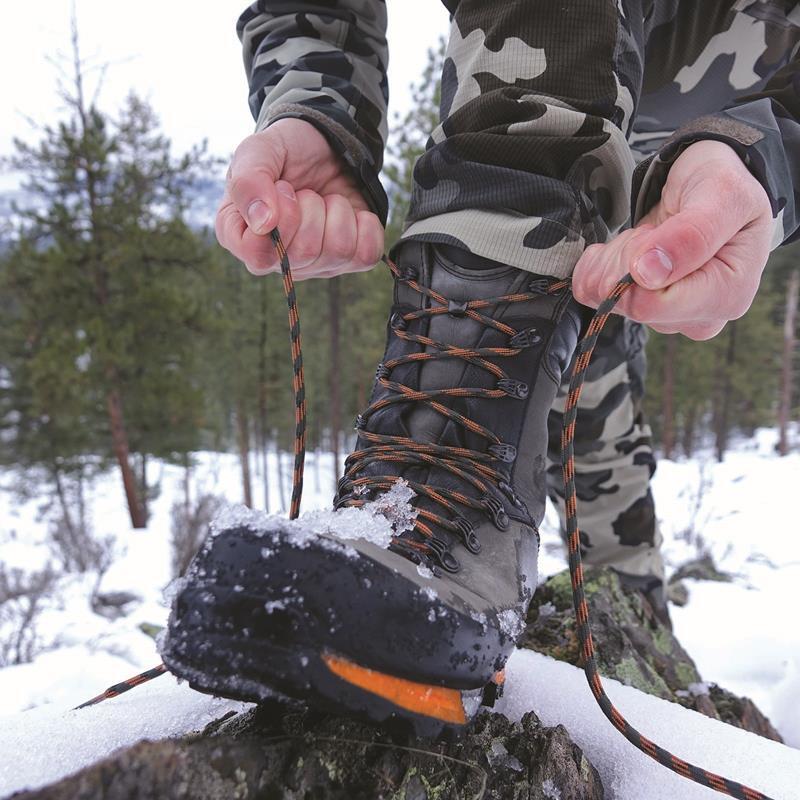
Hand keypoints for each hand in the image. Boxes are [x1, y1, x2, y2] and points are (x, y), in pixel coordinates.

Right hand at [216, 118, 383, 277]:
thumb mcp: (258, 151)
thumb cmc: (286, 153)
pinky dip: (364, 224)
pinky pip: (366, 254)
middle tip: (305, 191)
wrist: (326, 146)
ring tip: (325, 199)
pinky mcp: (349, 261)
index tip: (282, 187)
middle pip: (303, 253)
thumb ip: (248, 181)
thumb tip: (264, 222)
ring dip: (338, 211)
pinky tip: (349, 212)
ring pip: (338, 251)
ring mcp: (315, 265)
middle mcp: (277, 260)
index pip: (259, 256)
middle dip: (312, 207)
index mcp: (242, 238)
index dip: (279, 219)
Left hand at [572, 140, 773, 339]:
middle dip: (626, 258)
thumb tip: (646, 275)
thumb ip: (690, 234)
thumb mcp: (722, 193)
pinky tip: (630, 247)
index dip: (637, 263)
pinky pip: (593, 294)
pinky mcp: (641, 310)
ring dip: (616, 257)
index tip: (653, 232)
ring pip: (607, 297)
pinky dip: (602, 263)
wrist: (706, 185)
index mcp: (726, 297)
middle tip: (651, 230)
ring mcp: (668, 319)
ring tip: (648, 236)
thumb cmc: (722, 186)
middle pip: (628, 302)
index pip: (650, 304)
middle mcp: (699, 318)